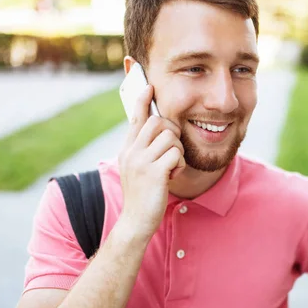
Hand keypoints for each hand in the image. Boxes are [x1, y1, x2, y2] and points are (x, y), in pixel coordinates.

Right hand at [117, 85, 185, 237]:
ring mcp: (140, 161)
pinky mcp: (154, 171)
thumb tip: (156, 130)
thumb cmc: (142, 195)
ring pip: (170, 137)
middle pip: (158, 121)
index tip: (148, 85)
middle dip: (172, 132)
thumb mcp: (136, 168)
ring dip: (177, 151)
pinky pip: (176, 154)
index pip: (135, 117)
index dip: (142, 100)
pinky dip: (180, 165)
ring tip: (171, 167)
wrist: (136, 221)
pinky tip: (172, 176)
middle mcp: (131, 151)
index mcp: (127, 149)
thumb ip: (143, 150)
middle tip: (172, 150)